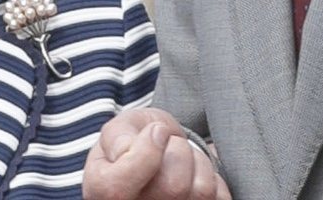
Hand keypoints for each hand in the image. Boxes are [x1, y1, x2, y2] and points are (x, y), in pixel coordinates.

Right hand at [82, 108, 230, 199]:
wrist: (154, 156)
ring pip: (201, 191)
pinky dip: (212, 177)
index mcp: (103, 193)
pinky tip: (193, 175)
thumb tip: (128, 149)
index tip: (155, 132)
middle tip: (168, 144)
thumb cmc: (134, 142)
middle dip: (178, 150)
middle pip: (173, 187)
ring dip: (197, 161)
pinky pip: (219, 197)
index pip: (118, 189)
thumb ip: (117, 137)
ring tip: (180, 159)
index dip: (144, 153)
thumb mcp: (119, 129)